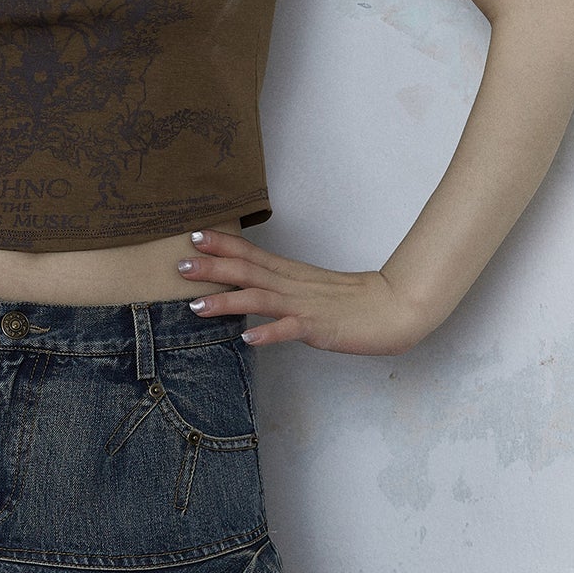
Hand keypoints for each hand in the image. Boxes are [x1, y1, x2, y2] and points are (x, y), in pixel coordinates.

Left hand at [174, 228, 434, 354]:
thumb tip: (251, 285)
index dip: (222, 245)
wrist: (394, 308)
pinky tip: (246, 337)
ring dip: (227, 300)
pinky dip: (268, 332)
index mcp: (291, 274)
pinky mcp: (318, 328)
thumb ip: (280, 285)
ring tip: (196, 305)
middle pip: (247, 272)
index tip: (193, 235)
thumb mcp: (310, 288)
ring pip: (260, 299)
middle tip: (179, 264)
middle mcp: (292, 286)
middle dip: (211, 268)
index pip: (251, 254)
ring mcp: (305, 306)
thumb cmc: (352, 302)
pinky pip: (289, 330)